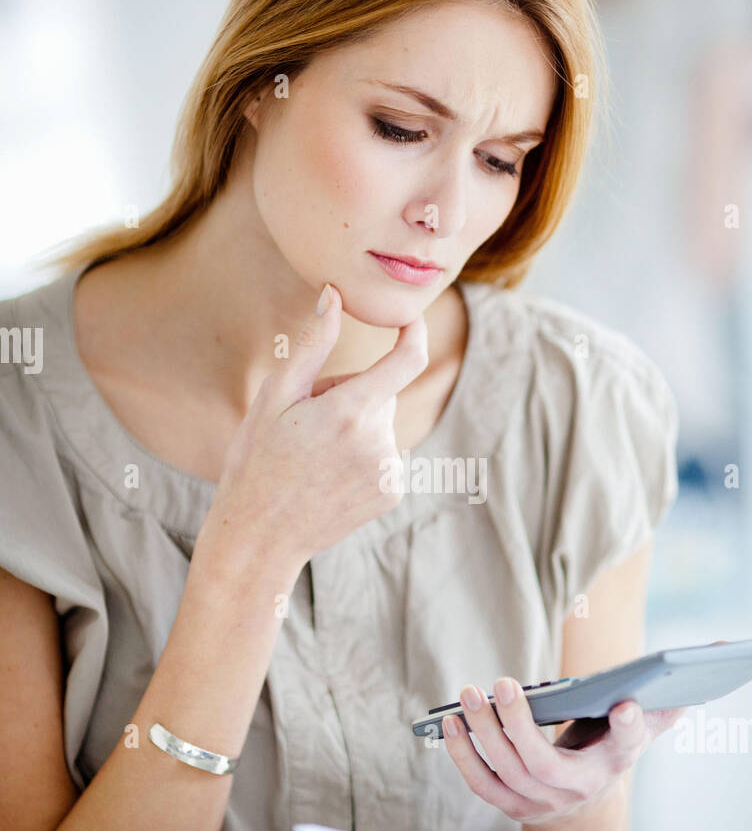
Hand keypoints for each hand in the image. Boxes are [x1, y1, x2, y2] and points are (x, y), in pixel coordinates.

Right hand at [196, 283, 427, 580]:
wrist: (261, 535)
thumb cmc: (257, 461)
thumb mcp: (275, 398)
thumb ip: (312, 345)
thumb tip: (334, 295)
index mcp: (351, 412)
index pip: (408, 360)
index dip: (414, 333)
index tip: (408, 320)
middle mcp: (379, 442)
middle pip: (382, 394)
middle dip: (352, 394)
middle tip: (307, 421)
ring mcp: (389, 472)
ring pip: (382, 426)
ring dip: (356, 428)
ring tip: (314, 455)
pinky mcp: (391, 493)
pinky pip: (384, 455)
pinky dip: (364, 456)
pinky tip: (329, 476)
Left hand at [441, 677, 685, 827]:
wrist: (583, 807)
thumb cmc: (607, 749)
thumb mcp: (640, 726)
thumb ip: (667, 696)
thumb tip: (718, 652)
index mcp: (615, 763)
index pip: (627, 747)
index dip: (629, 727)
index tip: (626, 704)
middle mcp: (578, 788)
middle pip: (543, 763)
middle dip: (519, 724)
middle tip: (502, 684)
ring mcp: (540, 802)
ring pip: (506, 771)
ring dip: (483, 732)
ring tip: (469, 693)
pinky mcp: (510, 805)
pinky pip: (481, 783)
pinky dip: (462, 754)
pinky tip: (450, 722)